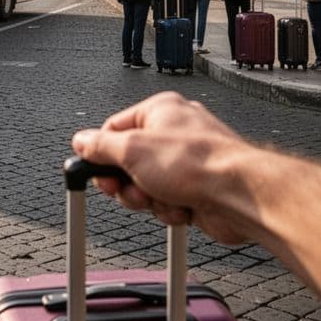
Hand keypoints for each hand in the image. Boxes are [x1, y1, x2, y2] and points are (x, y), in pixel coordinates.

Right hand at [71, 92, 263, 243]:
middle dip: (127, 184)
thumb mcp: (132, 151)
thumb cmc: (199, 163)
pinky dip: (170, 209)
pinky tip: (182, 207)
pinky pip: (166, 202)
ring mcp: (186, 163)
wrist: (240, 195)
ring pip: (146, 187)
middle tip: (128, 189)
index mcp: (159, 111)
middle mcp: (173, 133)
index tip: (94, 171)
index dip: (101, 154)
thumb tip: (81, 141)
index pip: (113, 129)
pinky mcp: (196, 189)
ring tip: (163, 198)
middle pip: (128, 163)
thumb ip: (100, 146)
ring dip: (149, 200)